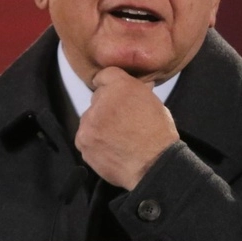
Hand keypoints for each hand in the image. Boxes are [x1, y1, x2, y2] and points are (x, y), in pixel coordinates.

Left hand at [75, 67, 179, 189]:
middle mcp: (101, 100)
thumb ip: (138, 92)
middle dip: (106, 108)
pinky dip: (94, 142)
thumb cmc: (159, 136)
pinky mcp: (82, 140)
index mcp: (121, 86)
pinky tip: (110, 149)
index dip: (110, 86)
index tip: (114, 95)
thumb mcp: (154, 103)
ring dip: (99, 126)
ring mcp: (89, 121)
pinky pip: (85, 137)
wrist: (153, 165)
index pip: (105, 75)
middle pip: (97, 98)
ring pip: (89, 119)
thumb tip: (136, 87)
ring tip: (117, 139)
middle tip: (121, 123)